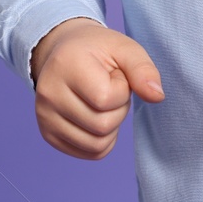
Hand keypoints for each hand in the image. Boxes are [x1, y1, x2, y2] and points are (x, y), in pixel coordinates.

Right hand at [31, 17, 164, 159]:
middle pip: (102, 126)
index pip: (105, 99)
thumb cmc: (98, 50)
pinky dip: (103, 140)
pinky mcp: (48, 134)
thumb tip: (157, 97)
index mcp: (66, 65)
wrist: (64, 52)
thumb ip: (143, 69)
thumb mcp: (124, 48)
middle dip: (119, 109)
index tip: (115, 75)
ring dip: (112, 126)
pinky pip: (89, 153)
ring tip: (102, 101)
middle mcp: (48, 93)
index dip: (122, 90)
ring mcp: (44, 117)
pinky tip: (97, 116)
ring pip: (96, 145)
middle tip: (110, 88)